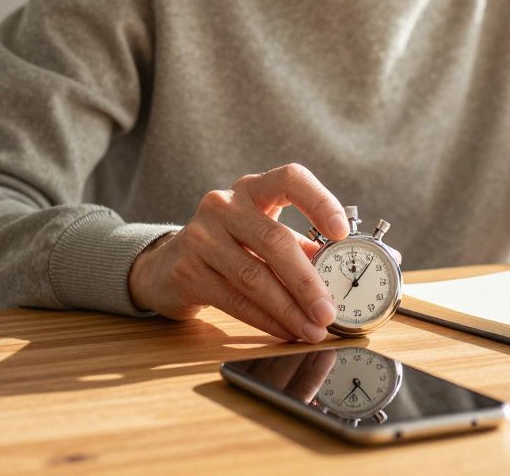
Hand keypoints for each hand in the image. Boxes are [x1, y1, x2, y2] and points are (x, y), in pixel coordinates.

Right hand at [127, 163, 350, 342]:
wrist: (167, 265)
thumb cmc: (229, 247)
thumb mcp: (262, 235)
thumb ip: (298, 246)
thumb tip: (337, 271)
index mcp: (252, 190)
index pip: (290, 179)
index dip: (319, 202)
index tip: (342, 232)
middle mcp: (224, 206)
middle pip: (274, 240)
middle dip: (307, 281)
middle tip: (328, 310)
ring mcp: (201, 237)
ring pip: (254, 276)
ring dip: (289, 309)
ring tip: (313, 328)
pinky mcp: (187, 271)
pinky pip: (235, 300)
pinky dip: (266, 320)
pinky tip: (286, 331)